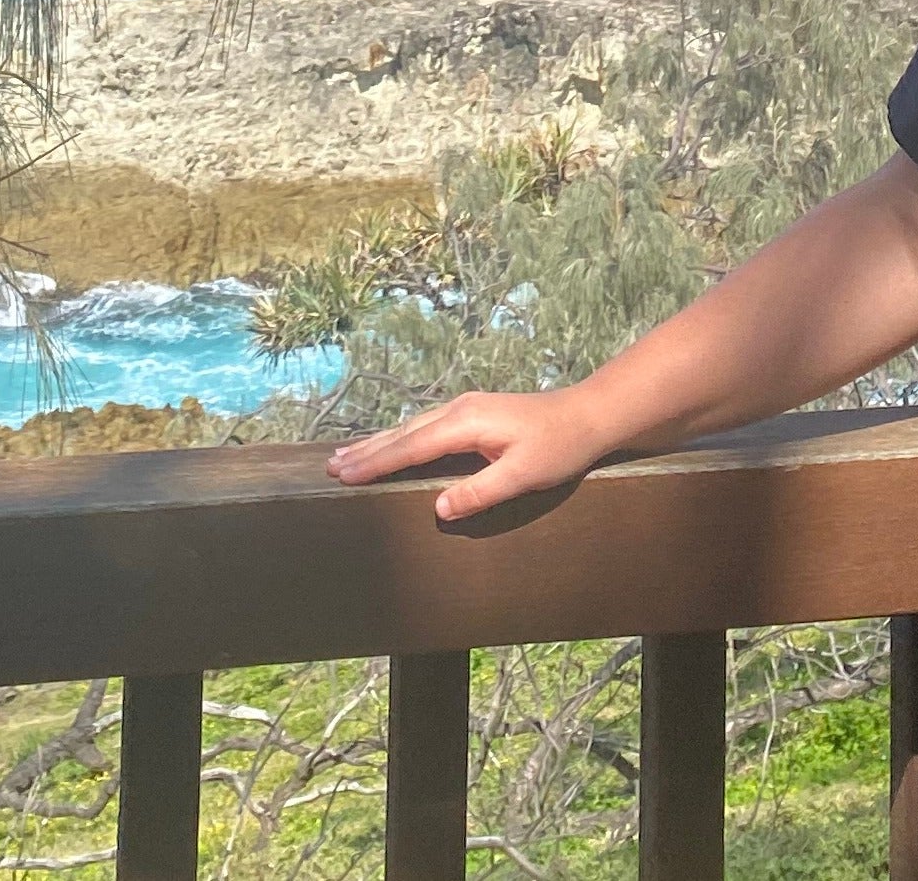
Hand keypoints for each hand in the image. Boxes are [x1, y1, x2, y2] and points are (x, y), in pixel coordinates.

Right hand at [326, 389, 618, 521]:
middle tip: (331, 468)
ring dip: (379, 443)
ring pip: (411, 427)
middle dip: (367, 451)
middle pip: (403, 434)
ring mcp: (465, 407)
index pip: (411, 447)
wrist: (587, 415)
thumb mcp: (523, 475)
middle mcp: (459, 409)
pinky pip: (424, 426)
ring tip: (347, 456)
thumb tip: (439, 509)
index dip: (377, 463)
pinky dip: (399, 438)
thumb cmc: (559, 447)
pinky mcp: (472, 412)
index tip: (344, 475)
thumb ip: (481, 492)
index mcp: (466, 423)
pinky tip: (391, 445)